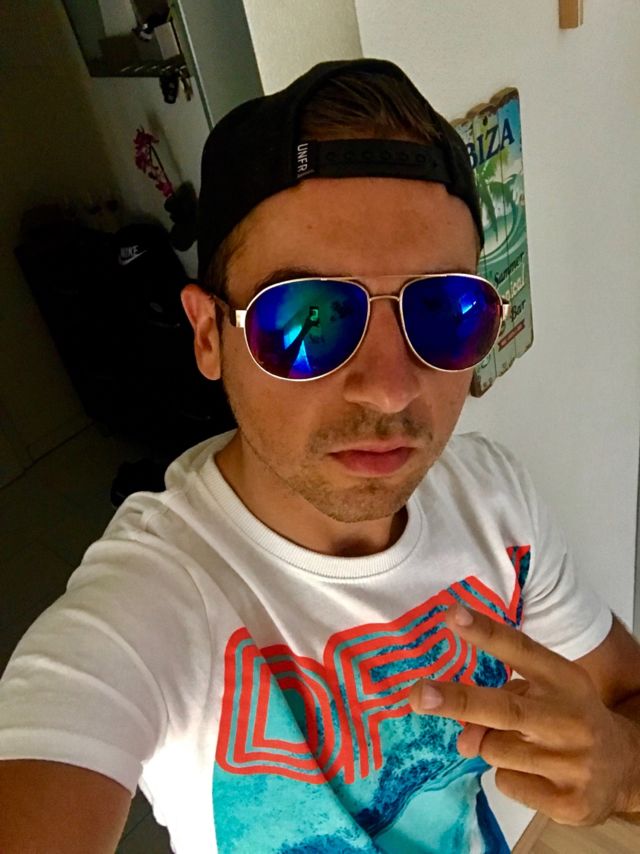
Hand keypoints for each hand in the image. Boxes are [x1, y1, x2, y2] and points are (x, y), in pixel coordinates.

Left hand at [409, 603, 636, 825]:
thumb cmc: (570, 719)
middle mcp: (569, 717)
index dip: (486, 633)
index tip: (452, 616)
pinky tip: (537, 773)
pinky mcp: (568, 801)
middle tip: (419, 695)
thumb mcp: (542, 695)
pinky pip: (507, 783)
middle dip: (458, 700)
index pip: (520, 650)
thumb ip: (500, 700)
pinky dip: (510, 777)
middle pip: (505, 708)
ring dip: (492, 745)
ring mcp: (572, 762)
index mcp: (562, 679)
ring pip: (495, 750)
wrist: (628, 767)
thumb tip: (464, 739)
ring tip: (524, 745)